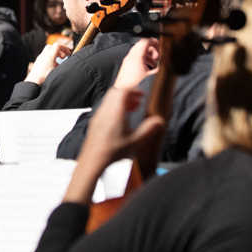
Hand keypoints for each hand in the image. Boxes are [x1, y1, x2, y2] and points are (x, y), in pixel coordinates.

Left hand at [26, 41, 70, 85]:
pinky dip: (49, 59)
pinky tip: (51, 68)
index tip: (68, 54)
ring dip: (54, 55)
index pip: (58, 45)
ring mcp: (39, 58)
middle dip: (59, 51)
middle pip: (52, 47)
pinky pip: (44, 57)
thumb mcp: (57, 72)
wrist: (33, 83)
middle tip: (63, 57)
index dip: (64, 48)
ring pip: (48, 52)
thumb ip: (63, 67)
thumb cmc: (44, 78)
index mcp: (49, 56)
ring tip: (57, 64)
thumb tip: (68, 65)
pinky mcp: (37, 63)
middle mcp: (43, 55)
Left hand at [64, 88, 165, 204]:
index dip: (134, 90)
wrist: (92, 161)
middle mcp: (105, 111)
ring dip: (121, 100)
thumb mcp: (134, 142)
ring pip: (109, 99)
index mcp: (115, 113)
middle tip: (138, 102)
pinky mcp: (95, 121)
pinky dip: (114, 107)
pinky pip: (105, 107)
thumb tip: (159, 121)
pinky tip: (120, 119)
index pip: (123, 91)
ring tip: (131, 110)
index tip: (142, 95)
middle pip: (116, 92)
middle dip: (128, 94)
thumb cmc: (111, 152)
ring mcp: (98, 115)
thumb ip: (148, 130)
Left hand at [113, 38, 159, 89]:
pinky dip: (143, 58)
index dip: (153, 41)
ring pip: (139, 51)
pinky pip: (136, 56)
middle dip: (151, 49)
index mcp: (137, 56)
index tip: (158, 44)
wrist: (122, 89)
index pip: (145, 41)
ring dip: (148, 55)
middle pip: (142, 45)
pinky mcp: (126, 63)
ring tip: (154, 63)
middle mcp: (131, 56)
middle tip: (156, 56)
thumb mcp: (150, 75)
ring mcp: (128, 59)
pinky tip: (147, 67)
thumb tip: (164, 66)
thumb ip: (158, 69)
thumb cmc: (134, 83)